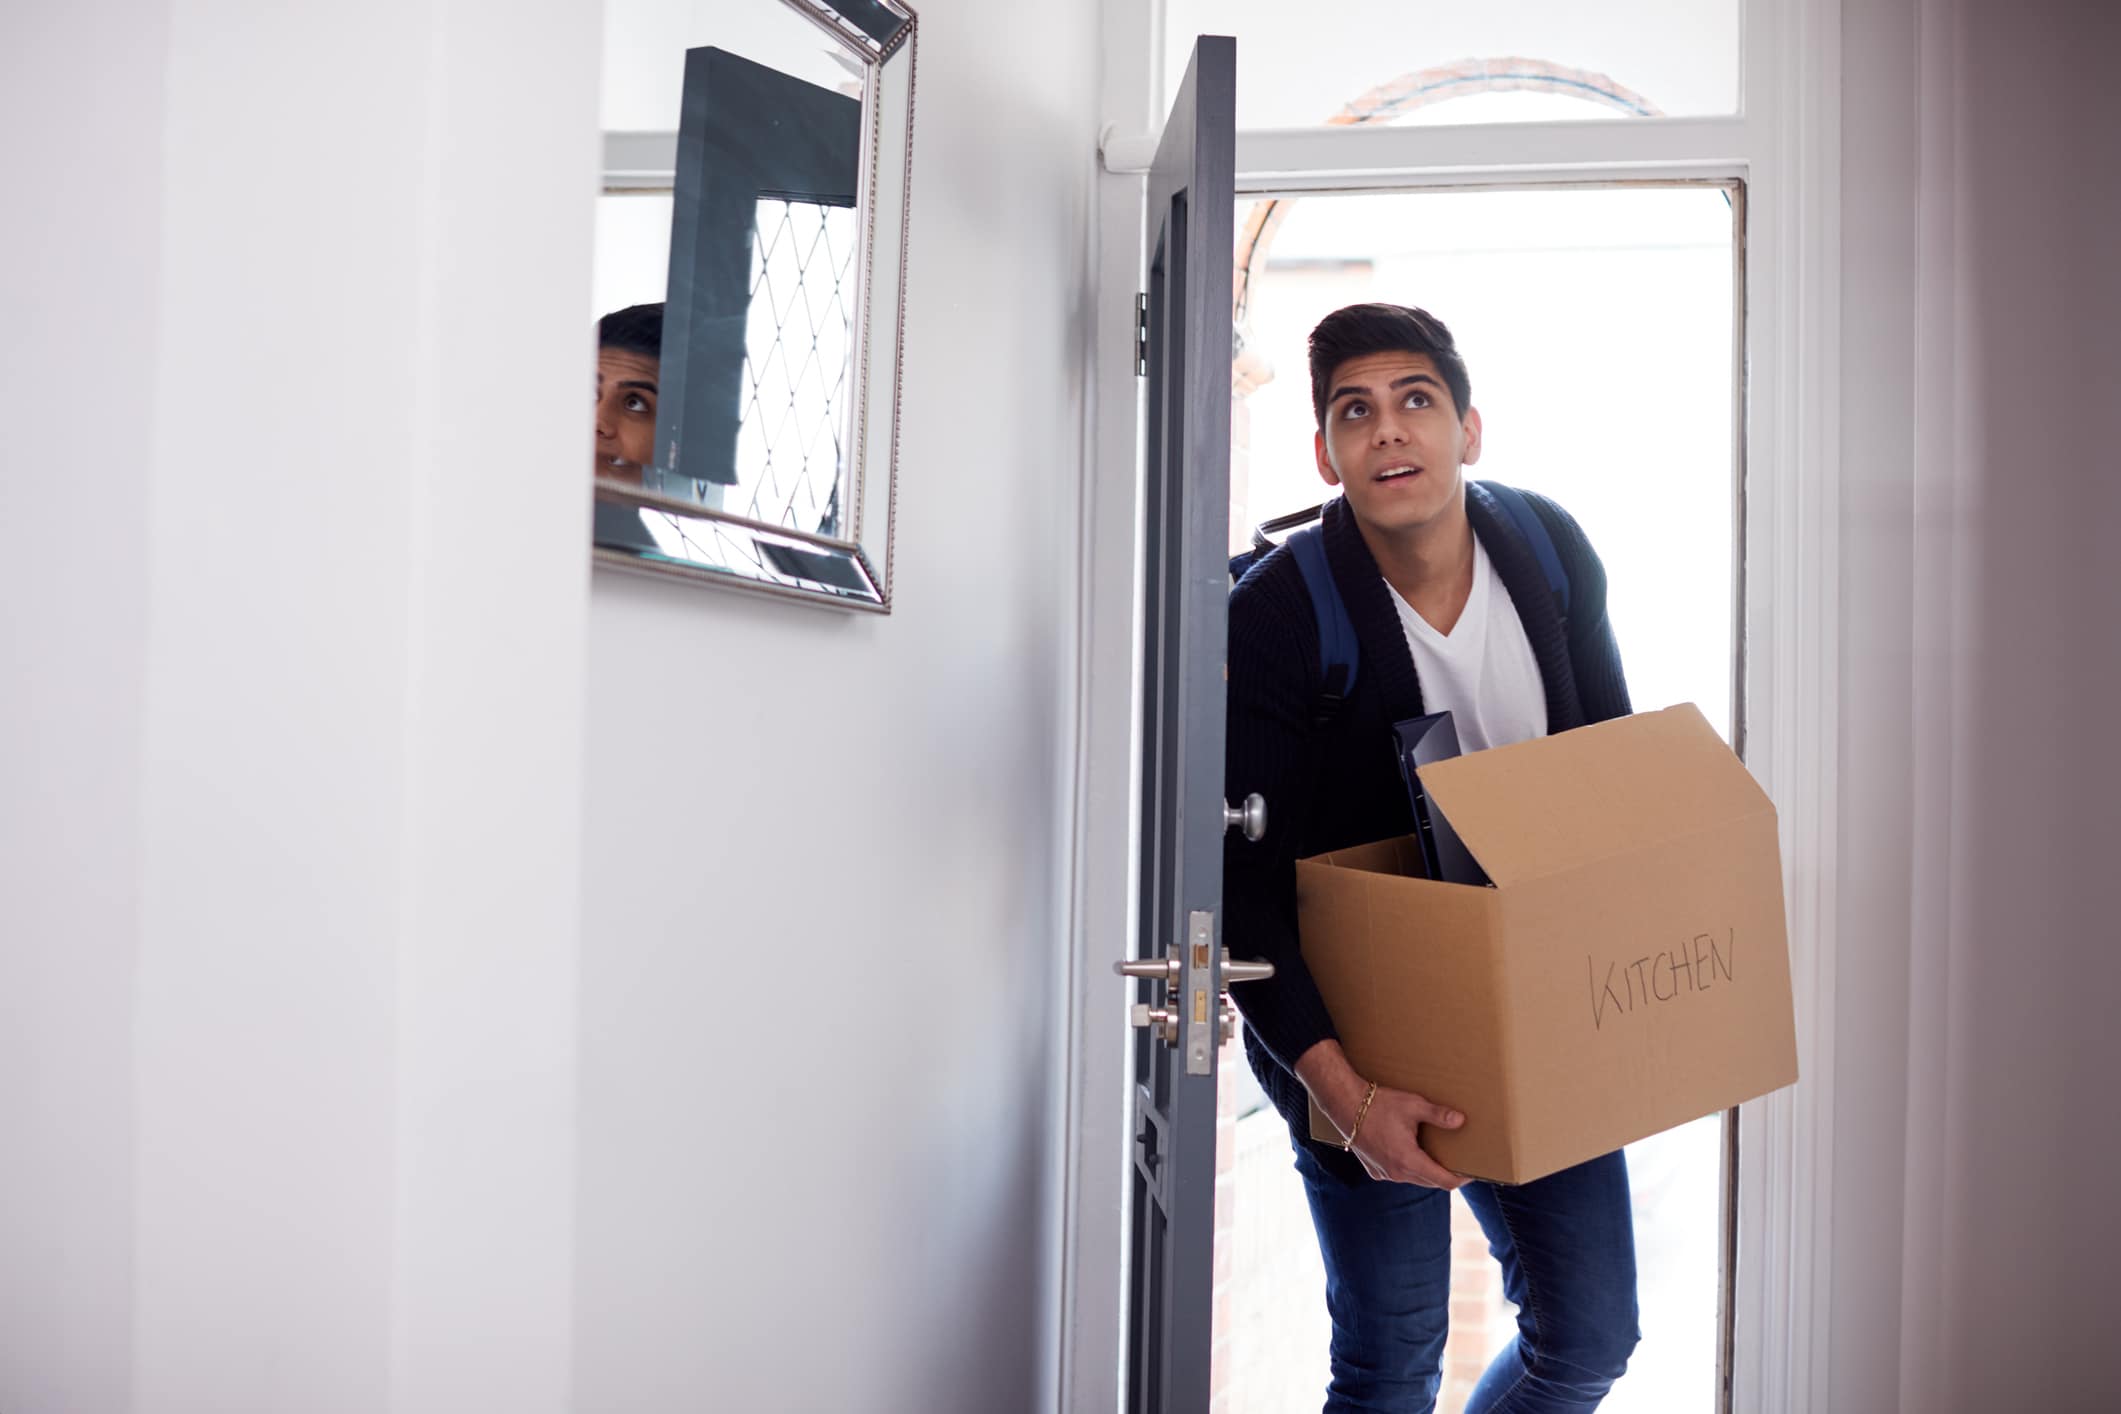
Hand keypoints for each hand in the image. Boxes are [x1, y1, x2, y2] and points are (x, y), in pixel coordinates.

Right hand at [1346, 1084, 1467, 1189]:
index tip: (1472, 1173)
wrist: (1345, 1105)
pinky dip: (1409, 1167)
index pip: (1444, 1181)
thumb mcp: (1414, 1106)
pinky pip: (1398, 1174)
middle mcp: (1397, 1173)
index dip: (1462, 1179)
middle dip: (1446, 1174)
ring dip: (1427, 1170)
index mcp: (1409, 1161)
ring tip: (1436, 1155)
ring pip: (1414, 1179)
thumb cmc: (1380, 1104)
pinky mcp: (1374, 1170)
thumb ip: (1439, 1115)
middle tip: (1458, 1162)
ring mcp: (1384, 1173)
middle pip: (1431, 1182)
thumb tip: (1461, 1120)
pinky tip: (1411, 1151)